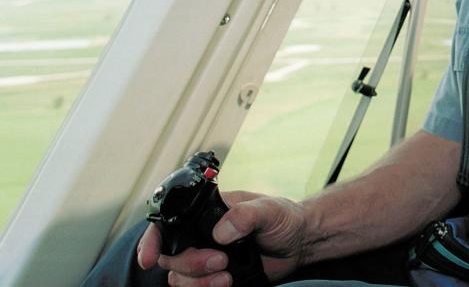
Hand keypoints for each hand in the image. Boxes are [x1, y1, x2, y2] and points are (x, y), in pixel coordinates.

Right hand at [138, 190, 307, 285]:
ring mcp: (205, 258)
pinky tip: (228, 284)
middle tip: (220, 261)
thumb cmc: (283, 218)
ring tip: (227, 277)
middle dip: (189, 263)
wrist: (299, 243)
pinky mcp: (214, 277)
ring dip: (197, 281)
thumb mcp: (269, 210)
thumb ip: (246, 215)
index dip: (152, 240)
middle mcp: (200, 235)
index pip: (168, 223)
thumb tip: (221, 231)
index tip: (149, 258)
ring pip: (179, 277)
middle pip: (170, 256)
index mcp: (207, 213)